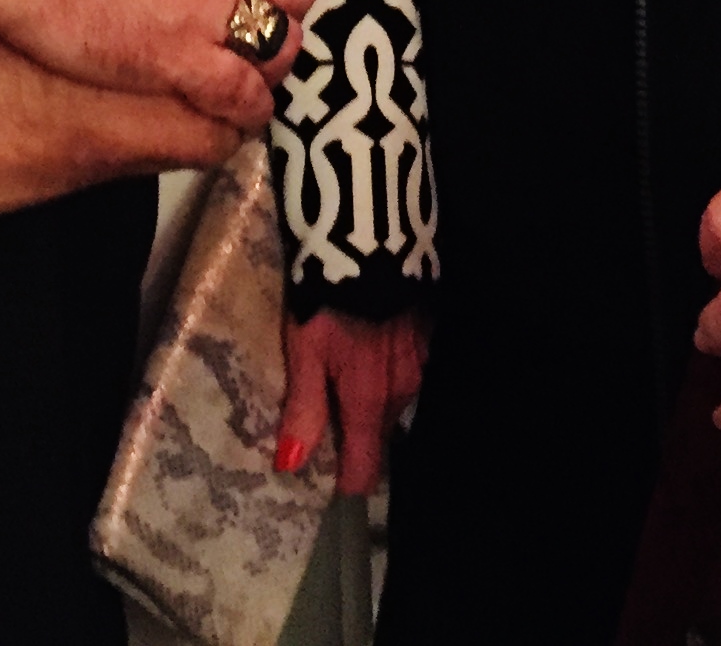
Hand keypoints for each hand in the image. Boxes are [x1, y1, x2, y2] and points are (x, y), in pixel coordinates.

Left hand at [276, 305, 426, 495]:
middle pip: (380, 432)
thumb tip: (292, 466)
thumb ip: (303, 408)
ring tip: (350, 382)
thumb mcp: (305, 351)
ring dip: (375, 400)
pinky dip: (390, 368)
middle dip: (359, 436)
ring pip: (396, 399)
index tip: (332, 482)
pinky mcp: (428, 332)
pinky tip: (373, 347)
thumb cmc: (326, 299)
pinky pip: (408, 368)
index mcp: (370, 402)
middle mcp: (403, 391)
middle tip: (333, 425)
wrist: (372, 239)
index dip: (349, 479)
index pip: (366, 466)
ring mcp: (421, 361)